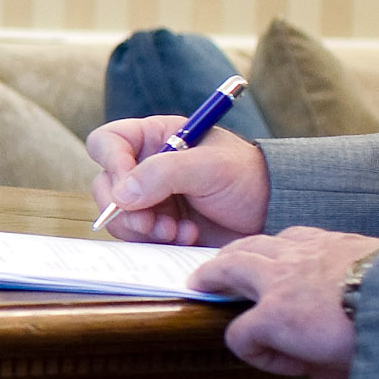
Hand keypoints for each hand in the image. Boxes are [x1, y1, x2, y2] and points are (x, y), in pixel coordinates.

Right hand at [88, 117, 272, 244]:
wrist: (274, 211)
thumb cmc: (247, 177)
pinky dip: (157, 241)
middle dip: (126, 209)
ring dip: (144, 228)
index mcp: (155, 137)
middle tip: (153, 224)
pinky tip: (188, 236)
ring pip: (118, 215)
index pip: (108, 142)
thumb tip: (122, 195)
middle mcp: (146, 166)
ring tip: (177, 231)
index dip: (111, 164)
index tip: (128, 190)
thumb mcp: (209, 167)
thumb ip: (164, 174)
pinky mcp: (160, 224)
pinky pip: (138, 236)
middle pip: (105, 185)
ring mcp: (151, 197)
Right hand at [192, 228, 378, 378]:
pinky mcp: (330, 239)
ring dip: (239, 251)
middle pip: (227, 268)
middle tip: (201, 281)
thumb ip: (320, 369)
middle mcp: (280, 278)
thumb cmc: (375, 334)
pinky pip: (292, 234)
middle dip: (211, 276)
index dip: (256, 355)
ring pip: (254, 242)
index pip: (241, 337)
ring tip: (233, 257)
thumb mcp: (340, 368)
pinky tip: (284, 246)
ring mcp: (303, 253)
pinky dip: (280, 242)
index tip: (282, 364)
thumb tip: (318, 370)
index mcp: (276, 316)